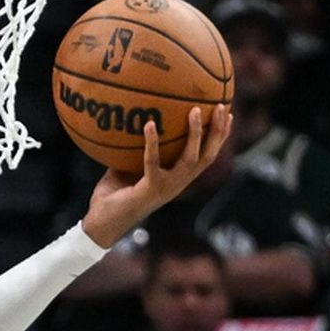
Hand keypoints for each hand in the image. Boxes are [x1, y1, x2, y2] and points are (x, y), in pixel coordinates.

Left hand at [81, 105, 231, 247]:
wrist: (101, 224)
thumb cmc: (113, 195)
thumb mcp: (127, 166)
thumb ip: (135, 146)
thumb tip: (133, 116)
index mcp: (178, 178)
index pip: (206, 156)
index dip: (220, 137)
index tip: (228, 113)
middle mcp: (178, 183)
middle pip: (208, 156)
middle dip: (219, 132)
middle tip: (222, 106)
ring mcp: (167, 188)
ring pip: (191, 159)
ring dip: (195, 134)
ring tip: (195, 110)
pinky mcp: (150, 190)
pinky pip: (153, 163)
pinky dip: (152, 143)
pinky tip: (149, 124)